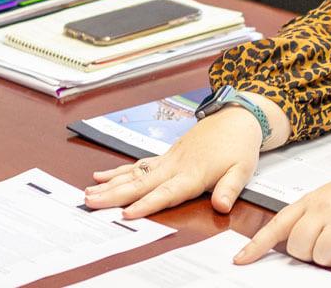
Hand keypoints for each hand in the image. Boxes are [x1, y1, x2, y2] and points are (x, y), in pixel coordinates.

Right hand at [84, 106, 263, 217]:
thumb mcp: (243, 170)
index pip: (166, 193)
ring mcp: (167, 160)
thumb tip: (222, 206)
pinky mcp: (165, 156)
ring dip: (110, 185)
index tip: (127, 213)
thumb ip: (229, 189)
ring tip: (88, 193)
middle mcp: (174, 166)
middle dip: (114, 195)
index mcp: (193, 174)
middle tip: (90, 202)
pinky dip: (118, 172)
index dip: (147, 204)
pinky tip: (100, 177)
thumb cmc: (239, 146)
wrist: (236, 117)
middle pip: (141, 183)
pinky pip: (137, 165)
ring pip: (134, 174)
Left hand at [234, 146, 330, 268]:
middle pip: (299, 248)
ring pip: (322, 257)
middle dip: (311, 255)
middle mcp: (326, 208)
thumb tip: (290, 240)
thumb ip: (310, 213)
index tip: (241, 260)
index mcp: (313, 199)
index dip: (257, 246)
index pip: (278, 225)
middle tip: (329, 245)